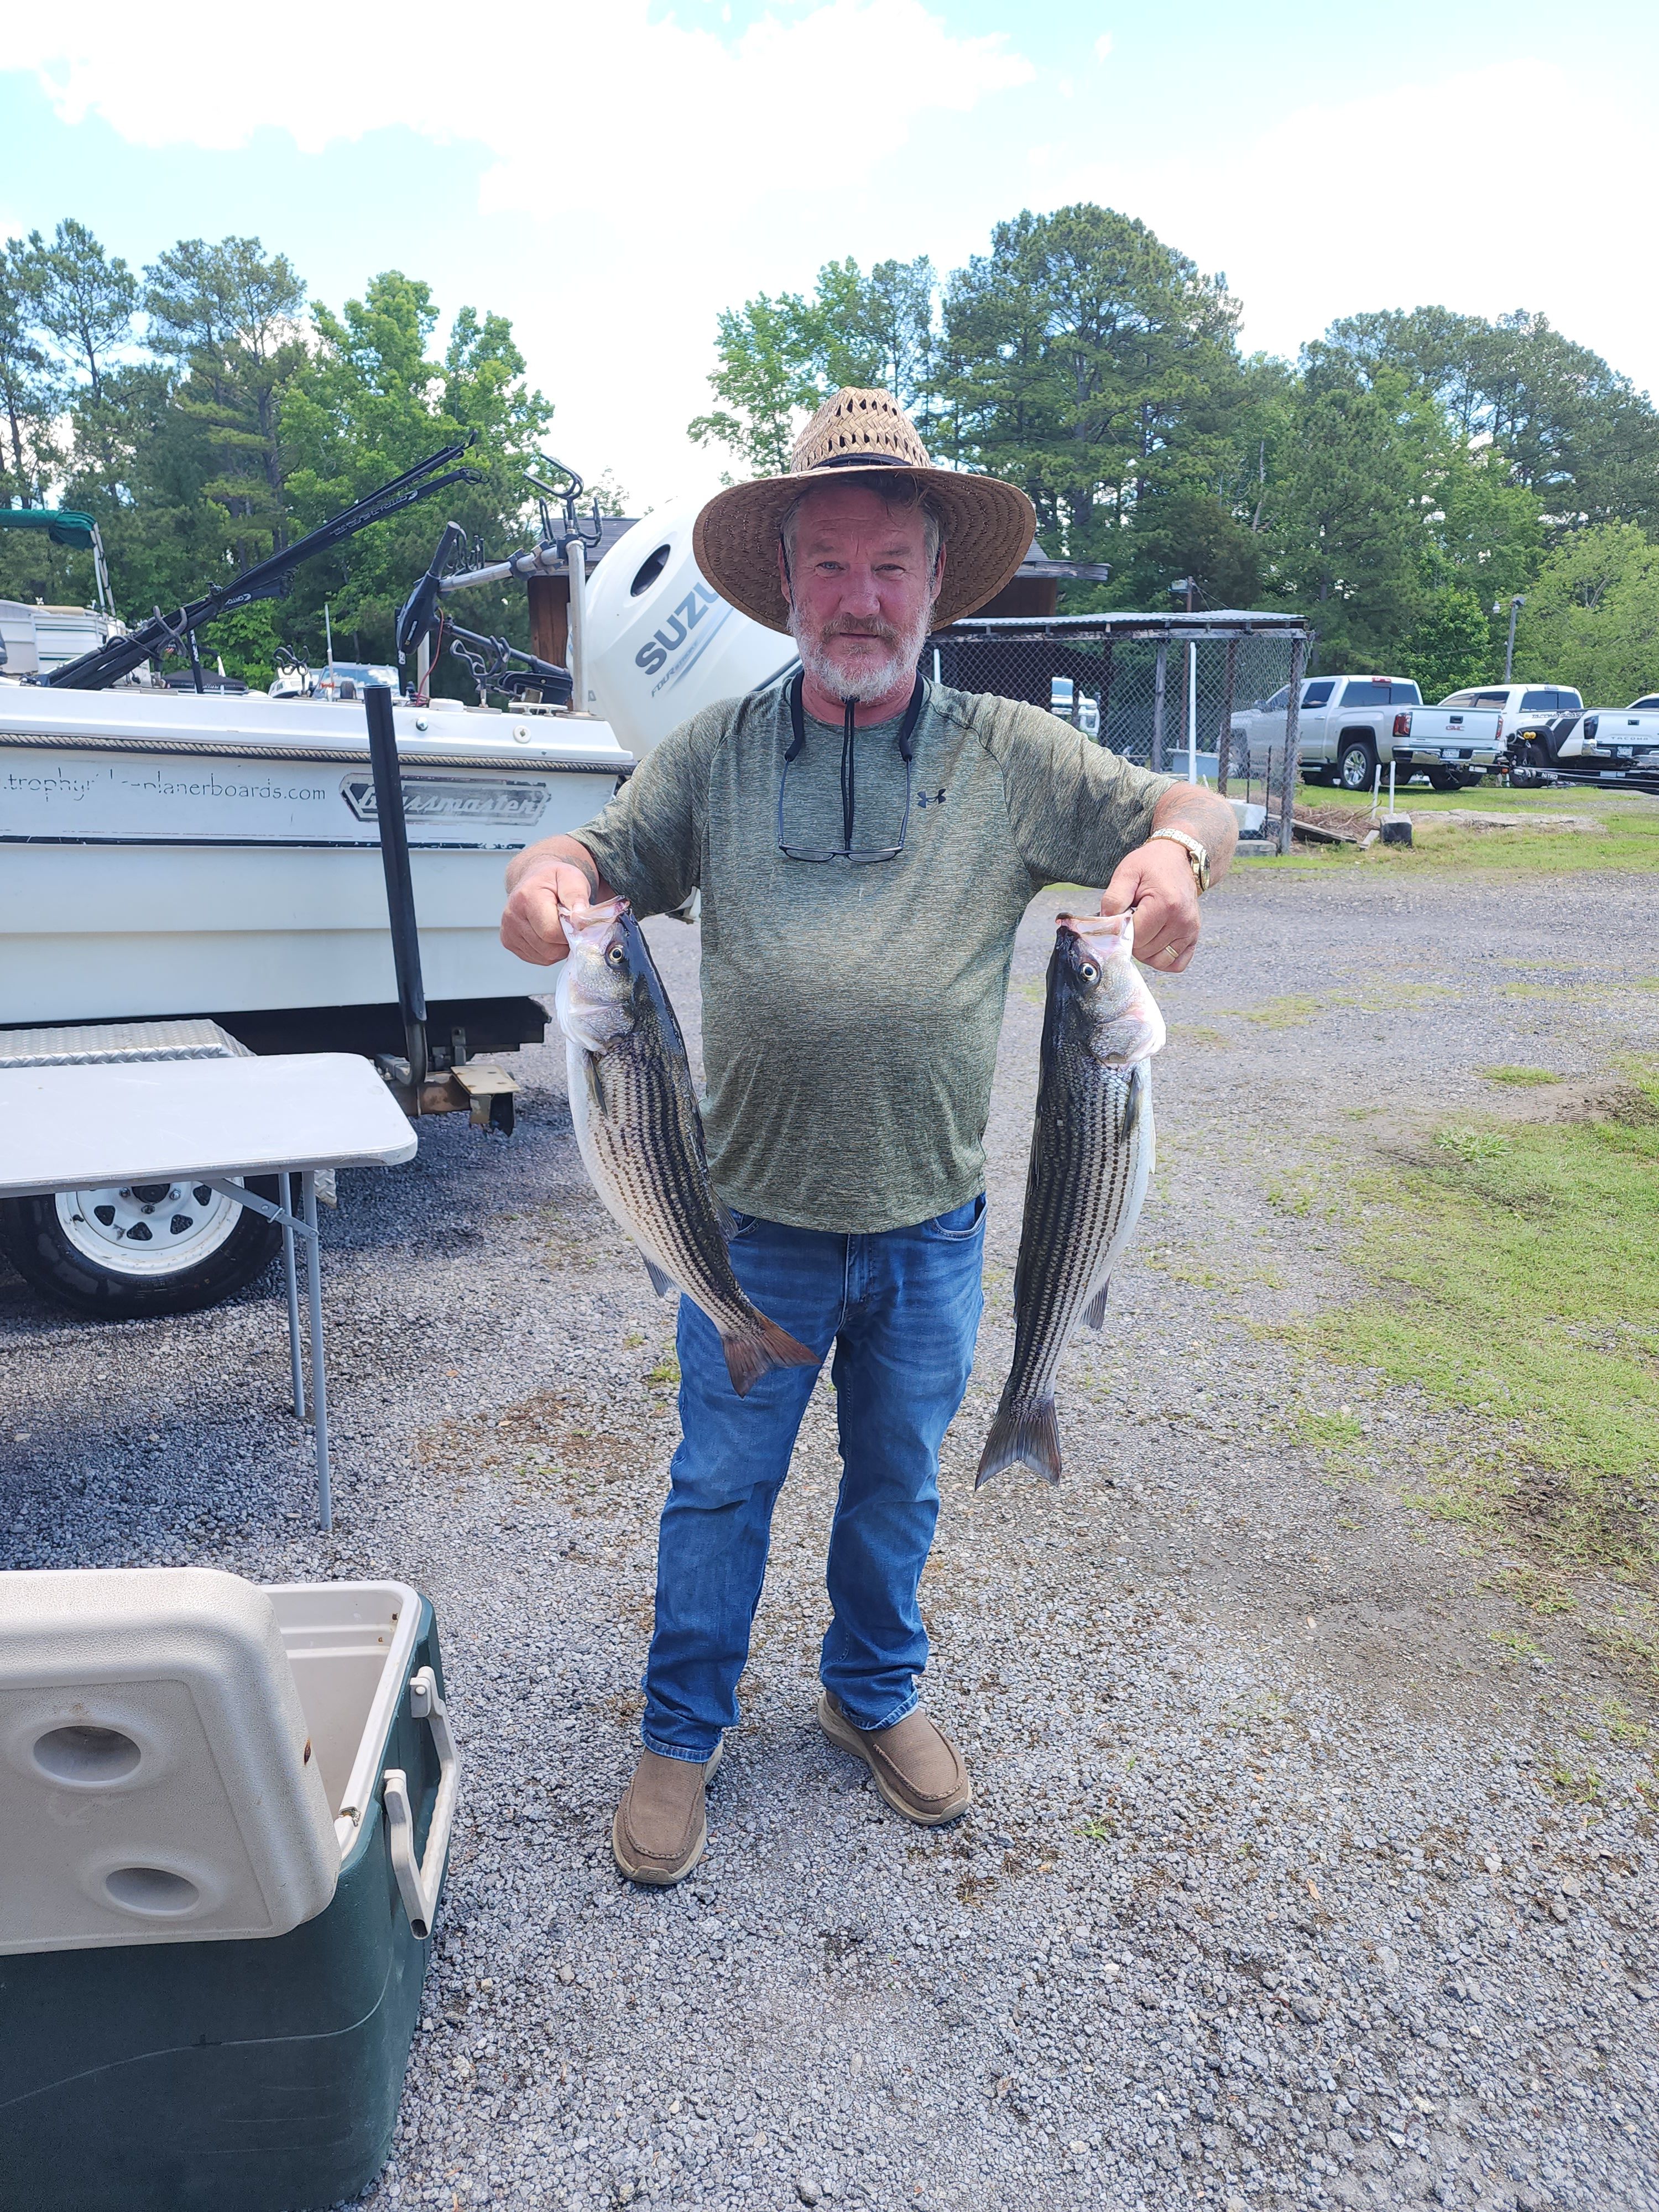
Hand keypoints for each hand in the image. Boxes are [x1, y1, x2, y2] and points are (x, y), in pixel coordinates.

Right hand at [499, 858, 596, 964]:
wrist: (535, 879)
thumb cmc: (554, 880)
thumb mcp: (571, 878)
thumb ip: (576, 896)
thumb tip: (578, 920)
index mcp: (526, 897)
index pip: (551, 932)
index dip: (570, 932)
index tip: (575, 922)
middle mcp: (512, 915)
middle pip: (548, 949)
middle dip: (565, 942)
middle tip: (569, 925)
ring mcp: (508, 931)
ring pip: (544, 957)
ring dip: (558, 948)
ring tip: (558, 927)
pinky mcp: (508, 942)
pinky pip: (538, 959)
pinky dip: (549, 951)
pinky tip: (548, 934)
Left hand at [1100, 839, 1200, 971]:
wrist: (1177, 858)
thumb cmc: (1151, 865)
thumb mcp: (1127, 873)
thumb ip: (1113, 899)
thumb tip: (1106, 926)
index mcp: (1165, 904)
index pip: (1135, 937)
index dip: (1121, 931)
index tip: (1120, 918)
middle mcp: (1182, 920)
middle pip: (1145, 951)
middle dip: (1131, 940)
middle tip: (1132, 919)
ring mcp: (1190, 930)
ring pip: (1159, 961)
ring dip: (1145, 951)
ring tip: (1143, 929)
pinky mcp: (1194, 936)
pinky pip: (1176, 964)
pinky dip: (1162, 959)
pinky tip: (1154, 942)